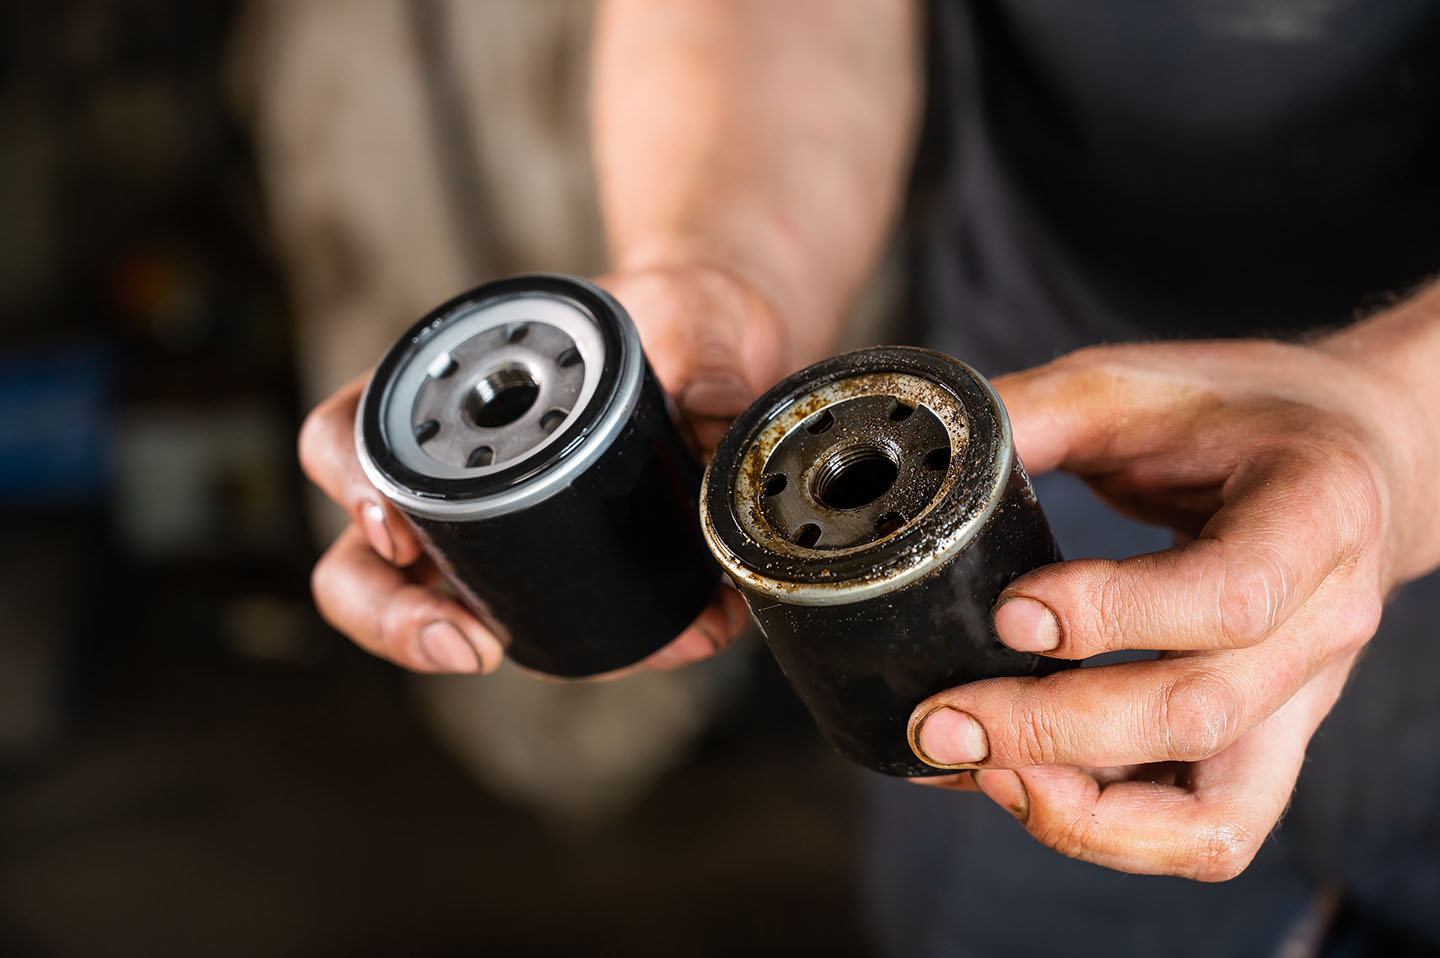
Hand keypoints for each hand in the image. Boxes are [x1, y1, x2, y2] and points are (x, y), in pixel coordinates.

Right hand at [299, 265, 787, 673]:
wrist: (729, 353)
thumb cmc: (680, 317)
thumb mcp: (692, 324)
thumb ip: (704, 367)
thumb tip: (715, 431)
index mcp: (448, 394)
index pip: (349, 435)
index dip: (350, 484)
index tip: (393, 527)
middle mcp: (449, 473)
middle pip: (362, 557)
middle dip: (391, 614)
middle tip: (462, 641)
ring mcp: (490, 532)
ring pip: (431, 607)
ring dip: (459, 647)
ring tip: (518, 658)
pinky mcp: (557, 572)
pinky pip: (551, 625)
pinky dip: (596, 646)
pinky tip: (659, 642)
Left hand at [906, 336, 1436, 879]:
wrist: (1360, 456)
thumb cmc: (1244, 415)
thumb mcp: (1137, 383)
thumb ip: (1031, 415)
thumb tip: (918, 458)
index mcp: (1313, 513)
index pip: (1228, 596)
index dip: (1111, 616)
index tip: (1009, 613)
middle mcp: (1325, 623)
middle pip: (1198, 715)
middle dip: (1050, 731)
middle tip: (939, 721)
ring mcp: (1302, 699)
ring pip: (1213, 817)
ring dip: (1082, 813)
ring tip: (976, 771)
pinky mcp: (1269, 742)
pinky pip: (1205, 833)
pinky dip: (1111, 832)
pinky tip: (1022, 786)